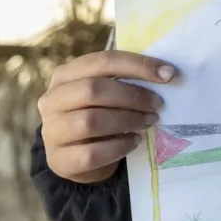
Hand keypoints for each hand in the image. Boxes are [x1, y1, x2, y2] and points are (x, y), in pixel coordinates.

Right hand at [37, 50, 174, 183]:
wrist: (75, 157)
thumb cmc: (97, 115)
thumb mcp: (104, 94)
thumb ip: (123, 81)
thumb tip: (166, 74)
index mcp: (65, 75)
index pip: (102, 61)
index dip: (138, 65)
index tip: (168, 74)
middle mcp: (52, 100)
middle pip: (93, 90)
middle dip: (132, 96)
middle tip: (157, 104)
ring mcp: (51, 131)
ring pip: (91, 121)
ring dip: (128, 121)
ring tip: (148, 122)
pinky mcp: (59, 160)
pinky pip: (92, 153)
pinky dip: (119, 147)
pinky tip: (134, 142)